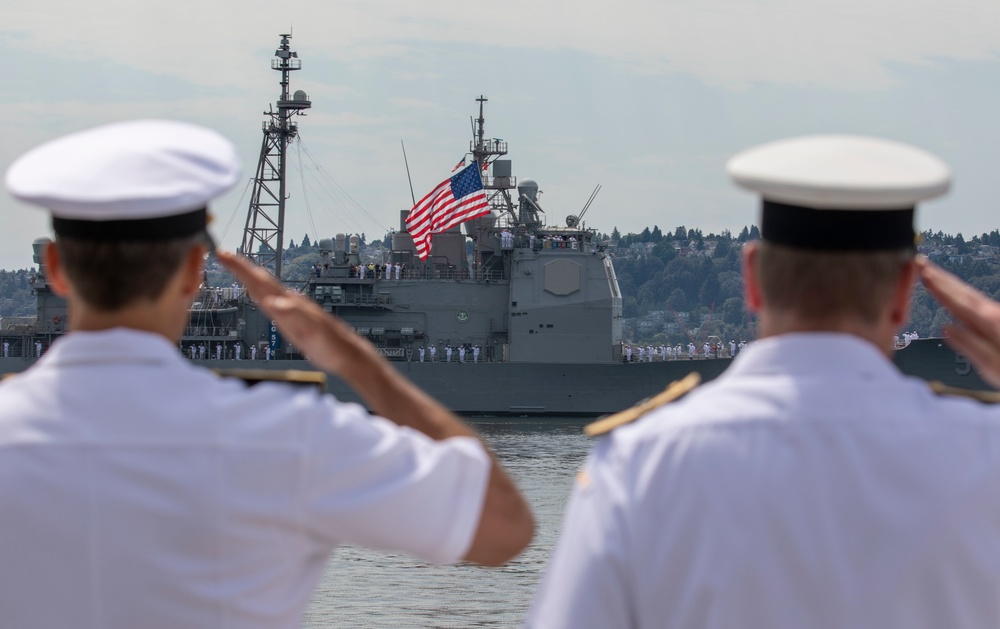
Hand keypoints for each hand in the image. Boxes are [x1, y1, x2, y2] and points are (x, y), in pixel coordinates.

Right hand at [216, 251, 370, 376]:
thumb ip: (293, 315)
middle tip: (223, 253)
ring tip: (236, 269)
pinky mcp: (294, 319)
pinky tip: (261, 297)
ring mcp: (293, 309)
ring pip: (267, 288)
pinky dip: (261, 294)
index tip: (223, 253)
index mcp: (289, 303)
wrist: (348, 354)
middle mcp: (290, 302)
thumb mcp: (311, 332)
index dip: (240, 267)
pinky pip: (273, 302)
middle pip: (261, 280)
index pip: (259, 281)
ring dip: (250, 278)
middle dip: (241, 267)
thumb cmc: (331, 345)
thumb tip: (273, 302)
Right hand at [917, 256, 999, 387]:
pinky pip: (977, 302)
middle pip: (963, 292)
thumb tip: (946, 329)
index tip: (923, 272)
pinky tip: (957, 294)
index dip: (938, 286)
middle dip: (941, 277)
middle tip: (921, 263)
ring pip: (970, 295)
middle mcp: (995, 314)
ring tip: (933, 274)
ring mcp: (999, 315)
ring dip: (950, 283)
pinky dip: (962, 294)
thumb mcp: (992, 366)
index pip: (957, 300)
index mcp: (990, 323)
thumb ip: (969, 346)